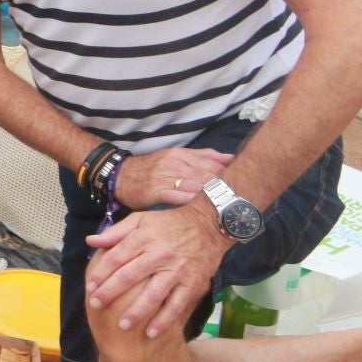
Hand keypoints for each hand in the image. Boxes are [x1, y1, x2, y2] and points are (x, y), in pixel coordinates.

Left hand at [85, 201, 231, 337]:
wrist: (208, 226)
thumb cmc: (169, 223)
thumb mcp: (140, 219)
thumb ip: (115, 232)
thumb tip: (90, 241)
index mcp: (143, 238)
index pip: (117, 257)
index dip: (102, 273)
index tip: (90, 286)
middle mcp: (158, 255)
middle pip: (130, 276)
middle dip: (111, 292)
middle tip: (96, 305)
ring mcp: (176, 271)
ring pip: (154, 294)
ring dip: (137, 312)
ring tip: (122, 325)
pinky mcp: (192, 284)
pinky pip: (177, 305)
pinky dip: (164, 320)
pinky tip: (151, 333)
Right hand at [113, 146, 232, 210]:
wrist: (120, 175)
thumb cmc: (152, 168)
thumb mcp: (176, 156)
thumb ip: (203, 156)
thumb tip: (230, 157)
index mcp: (180, 154)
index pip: (213, 163)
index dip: (229, 175)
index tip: (241, 186)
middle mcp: (173, 163)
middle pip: (207, 175)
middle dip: (224, 187)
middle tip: (239, 200)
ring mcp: (164, 177)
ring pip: (195, 184)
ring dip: (212, 195)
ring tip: (227, 206)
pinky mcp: (155, 191)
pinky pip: (178, 196)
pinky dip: (192, 200)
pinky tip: (202, 207)